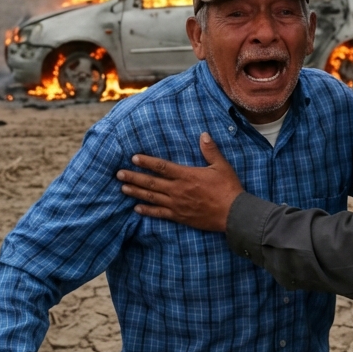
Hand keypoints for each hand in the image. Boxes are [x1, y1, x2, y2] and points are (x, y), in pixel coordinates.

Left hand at [117, 133, 243, 231]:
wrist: (233, 214)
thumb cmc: (228, 189)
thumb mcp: (221, 166)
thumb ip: (210, 150)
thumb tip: (203, 134)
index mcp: (187, 175)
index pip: (162, 167)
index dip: (147, 162)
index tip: (134, 158)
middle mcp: (178, 190)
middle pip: (151, 182)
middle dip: (134, 177)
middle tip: (119, 174)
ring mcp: (177, 205)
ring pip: (152, 197)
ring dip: (136, 192)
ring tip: (122, 188)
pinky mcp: (180, 217)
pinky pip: (159, 214)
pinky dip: (147, 211)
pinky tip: (137, 208)